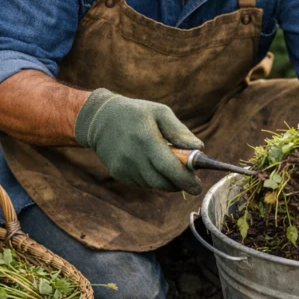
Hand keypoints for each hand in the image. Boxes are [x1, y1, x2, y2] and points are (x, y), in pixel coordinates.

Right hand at [75, 89, 203, 192]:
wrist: (100, 119)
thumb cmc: (136, 113)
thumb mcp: (160, 112)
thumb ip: (179, 131)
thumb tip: (198, 148)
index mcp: (146, 138)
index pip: (169, 167)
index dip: (185, 180)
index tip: (198, 186)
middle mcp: (133, 156)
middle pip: (162, 182)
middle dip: (180, 184)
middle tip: (191, 181)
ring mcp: (123, 167)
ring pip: (153, 185)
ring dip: (166, 181)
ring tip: (170, 167)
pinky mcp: (118, 173)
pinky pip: (142, 183)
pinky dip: (152, 179)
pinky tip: (151, 165)